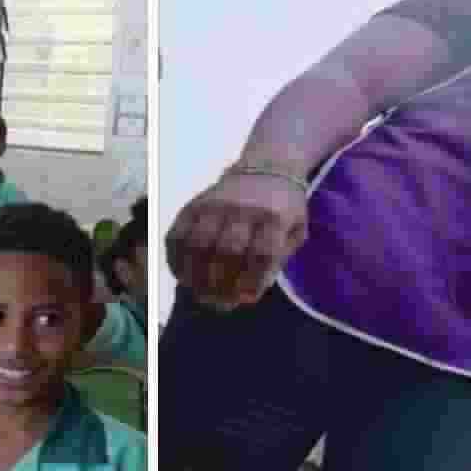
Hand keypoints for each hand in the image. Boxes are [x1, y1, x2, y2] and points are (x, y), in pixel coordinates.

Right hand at [169, 166, 314, 308]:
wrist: (267, 167)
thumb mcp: (295, 232)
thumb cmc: (283, 209)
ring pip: (197, 244)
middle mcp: (242, 208)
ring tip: (199, 293)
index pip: (261, 253)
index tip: (246, 299)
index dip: (251, 281)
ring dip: (195, 276)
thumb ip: (276, 262)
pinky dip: (175, 260)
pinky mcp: (193, 205)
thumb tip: (246, 294)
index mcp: (274, 217)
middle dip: (221, 283)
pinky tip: (182, 277)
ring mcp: (214, 205)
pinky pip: (176, 235)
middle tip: (219, 303)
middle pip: (226, 250)